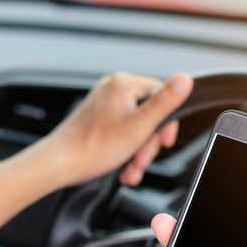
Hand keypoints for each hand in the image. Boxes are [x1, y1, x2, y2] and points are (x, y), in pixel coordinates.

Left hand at [35, 72, 191, 188]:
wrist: (61, 163)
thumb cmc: (94, 148)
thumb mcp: (139, 126)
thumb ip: (165, 102)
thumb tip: (186, 78)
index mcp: (124, 84)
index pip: (162, 96)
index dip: (166, 124)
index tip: (163, 142)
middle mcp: (113, 89)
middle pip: (149, 114)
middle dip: (148, 143)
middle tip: (140, 160)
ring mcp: (104, 103)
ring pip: (136, 126)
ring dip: (137, 151)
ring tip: (130, 168)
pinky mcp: (98, 118)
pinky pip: (122, 131)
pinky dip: (125, 150)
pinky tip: (122, 166)